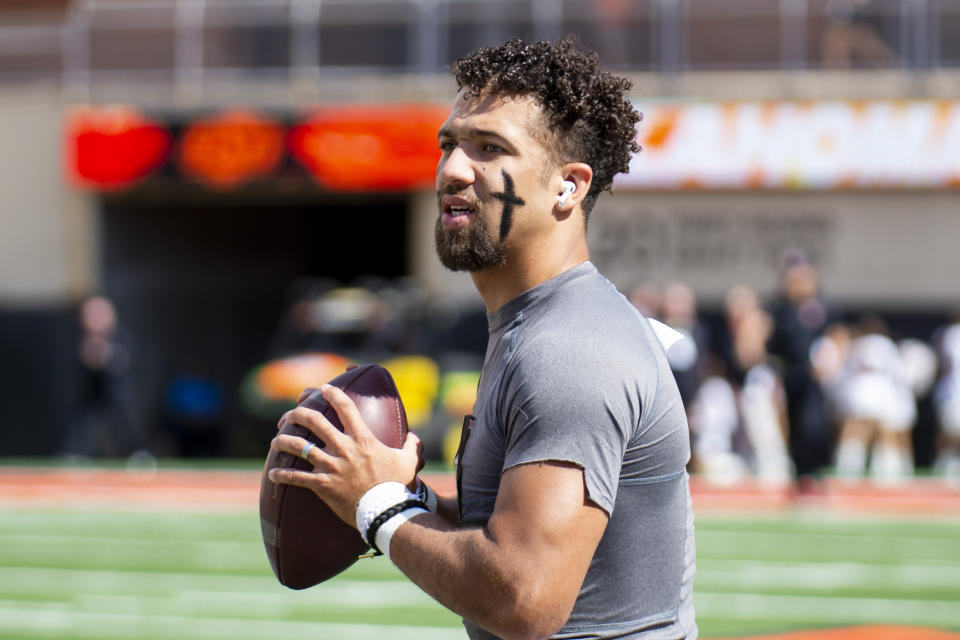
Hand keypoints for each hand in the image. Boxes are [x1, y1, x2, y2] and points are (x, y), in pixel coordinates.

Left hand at [268, 384, 422, 527]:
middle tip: (291, 414)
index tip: (323, 388)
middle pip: (314, 421)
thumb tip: (413, 437)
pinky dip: (282, 475)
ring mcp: (331, 466)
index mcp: (363, 439)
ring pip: (299, 446)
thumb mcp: (409, 461)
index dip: (332, 394)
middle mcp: (344, 448)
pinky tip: (273, 473)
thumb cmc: (397, 486)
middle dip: (298, 413)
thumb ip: (411, 446)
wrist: (386, 511)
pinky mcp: (322, 485)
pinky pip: (296, 477)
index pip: (346, 407)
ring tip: (276, 440)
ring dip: (284, 441)